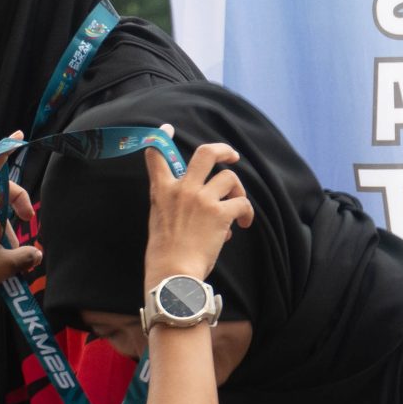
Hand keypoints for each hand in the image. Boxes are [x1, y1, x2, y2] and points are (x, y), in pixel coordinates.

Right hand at [141, 139, 253, 289]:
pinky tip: (244, 225)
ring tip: (238, 209)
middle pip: (205, 153)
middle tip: (232, 156)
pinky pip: (242, 204)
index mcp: (162, 191)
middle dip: (223, 150)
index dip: (161, 138)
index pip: (156, 156)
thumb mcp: (160, 223)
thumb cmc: (165, 256)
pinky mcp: (220, 213)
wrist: (173, 274)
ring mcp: (202, 199)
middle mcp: (182, 189)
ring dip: (237, 192)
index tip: (167, 128)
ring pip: (229, 178)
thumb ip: (177, 209)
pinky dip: (247, 213)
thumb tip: (207, 212)